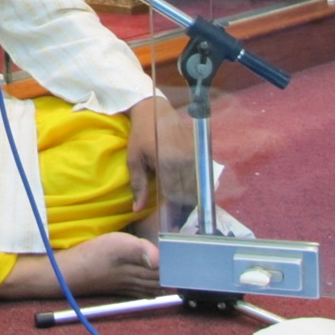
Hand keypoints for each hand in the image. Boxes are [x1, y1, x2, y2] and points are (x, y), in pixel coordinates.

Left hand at [126, 96, 196, 211]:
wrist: (154, 110)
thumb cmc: (140, 135)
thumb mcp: (134, 159)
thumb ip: (138, 185)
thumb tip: (137, 210)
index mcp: (168, 163)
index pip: (175, 194)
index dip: (173, 210)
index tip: (171, 223)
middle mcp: (185, 160)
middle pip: (189, 193)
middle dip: (183, 208)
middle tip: (178, 220)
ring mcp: (195, 155)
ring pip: (198, 186)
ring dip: (191, 199)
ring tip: (183, 210)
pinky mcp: (200, 151)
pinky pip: (201, 175)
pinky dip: (196, 187)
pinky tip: (189, 194)